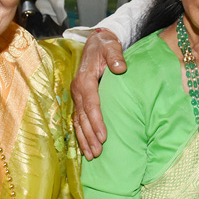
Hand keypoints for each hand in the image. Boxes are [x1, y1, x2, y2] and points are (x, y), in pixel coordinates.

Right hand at [71, 29, 125, 158]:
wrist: (96, 42)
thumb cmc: (105, 46)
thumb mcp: (111, 47)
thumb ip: (116, 57)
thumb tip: (121, 68)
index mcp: (85, 80)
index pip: (91, 105)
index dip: (96, 121)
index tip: (104, 136)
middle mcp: (78, 90)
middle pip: (83, 117)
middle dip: (90, 136)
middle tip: (98, 153)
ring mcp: (77, 96)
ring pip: (78, 121)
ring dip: (84, 139)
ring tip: (92, 155)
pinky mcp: (80, 99)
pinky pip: (78, 119)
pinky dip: (80, 133)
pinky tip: (85, 146)